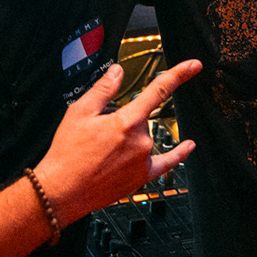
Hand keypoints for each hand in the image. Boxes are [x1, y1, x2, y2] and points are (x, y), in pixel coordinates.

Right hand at [33, 59, 202, 224]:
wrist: (62, 190)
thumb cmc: (68, 154)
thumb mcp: (79, 112)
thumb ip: (103, 89)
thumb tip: (117, 72)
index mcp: (127, 121)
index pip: (159, 90)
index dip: (178, 74)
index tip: (193, 66)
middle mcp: (141, 141)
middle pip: (141, 117)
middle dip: (122, 118)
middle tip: (97, 132)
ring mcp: (143, 160)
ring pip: (143, 137)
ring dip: (128, 137)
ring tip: (101, 150)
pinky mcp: (141, 177)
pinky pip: (165, 163)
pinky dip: (178, 154)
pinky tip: (188, 146)